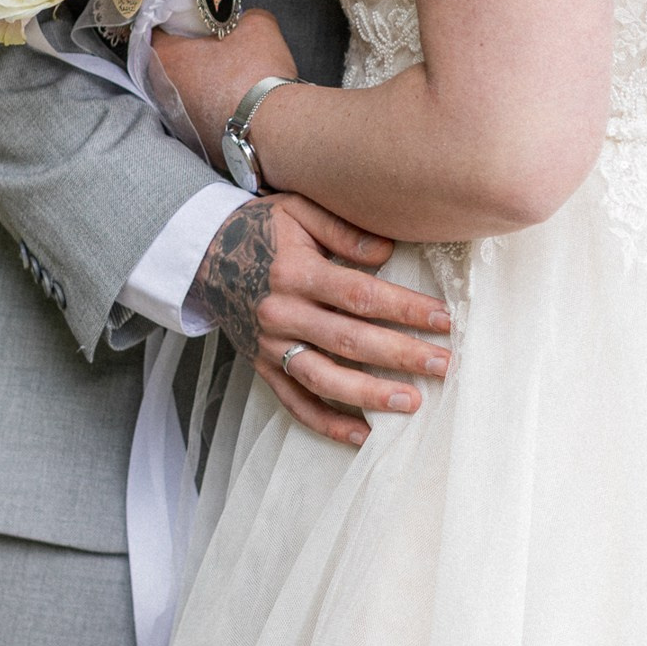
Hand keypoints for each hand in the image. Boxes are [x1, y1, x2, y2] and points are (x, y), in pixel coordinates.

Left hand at [154, 9, 295, 169]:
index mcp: (169, 58)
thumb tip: (244, 22)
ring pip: (186, 93)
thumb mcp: (258, 25)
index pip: (157, 31)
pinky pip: (202, 116)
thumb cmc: (256, 75)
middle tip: (214, 45)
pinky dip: (215, 108)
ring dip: (203, 84)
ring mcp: (180, 121)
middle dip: (191, 55)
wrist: (273, 126)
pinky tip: (237, 101)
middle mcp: (165, 93)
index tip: (192, 21)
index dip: (176, 22)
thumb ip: (244, 17)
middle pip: (171, 65)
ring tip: (230, 75)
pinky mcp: (198, 141)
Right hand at [193, 195, 452, 449]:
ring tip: (412, 401)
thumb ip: (344, 230)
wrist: (203, 254)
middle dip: (402, 355)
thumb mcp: (299, 210)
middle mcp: (282, 314)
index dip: (404, 309)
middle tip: (443, 364)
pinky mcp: (263, 367)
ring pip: (325, 379)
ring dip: (370, 395)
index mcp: (295, 273)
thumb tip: (388, 253)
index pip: (360, 295)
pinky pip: (295, 402)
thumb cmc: (261, 228)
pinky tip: (362, 435)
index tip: (443, 318)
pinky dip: (327, 423)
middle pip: (350, 341)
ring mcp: (271, 346)